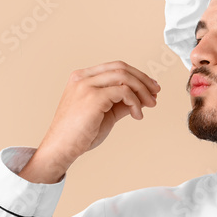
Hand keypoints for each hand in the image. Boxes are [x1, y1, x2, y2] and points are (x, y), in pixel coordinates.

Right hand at [36, 61, 160, 168]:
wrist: (61, 148)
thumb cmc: (79, 134)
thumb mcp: (104, 114)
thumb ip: (120, 103)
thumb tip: (140, 99)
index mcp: (82, 78)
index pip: (115, 67)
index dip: (136, 75)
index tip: (150, 87)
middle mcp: (82, 78)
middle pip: (121, 68)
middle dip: (143, 80)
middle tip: (156, 93)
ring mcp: (86, 86)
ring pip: (124, 77)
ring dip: (142, 91)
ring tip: (150, 104)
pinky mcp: (93, 97)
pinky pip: (124, 92)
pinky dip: (135, 102)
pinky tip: (137, 115)